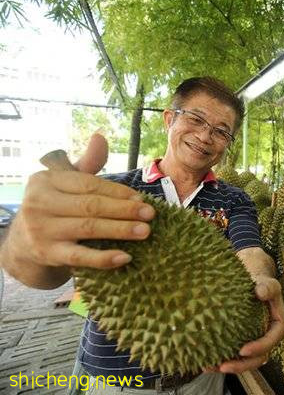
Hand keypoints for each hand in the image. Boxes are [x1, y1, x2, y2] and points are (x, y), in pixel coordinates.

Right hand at [0, 133, 155, 288]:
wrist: (22, 244)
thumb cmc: (54, 207)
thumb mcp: (65, 183)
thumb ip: (87, 163)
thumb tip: (100, 137)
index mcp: (46, 181)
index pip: (88, 185)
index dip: (118, 192)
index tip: (141, 198)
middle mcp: (40, 203)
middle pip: (91, 206)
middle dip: (124, 210)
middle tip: (150, 214)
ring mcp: (42, 230)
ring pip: (89, 228)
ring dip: (120, 230)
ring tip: (145, 231)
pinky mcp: (48, 254)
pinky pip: (80, 257)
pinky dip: (104, 258)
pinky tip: (125, 257)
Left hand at [217, 275, 283, 373]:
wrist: (254, 286)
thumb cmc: (261, 284)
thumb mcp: (268, 283)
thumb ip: (268, 287)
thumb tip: (260, 292)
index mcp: (277, 326)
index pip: (271, 340)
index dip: (259, 348)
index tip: (242, 350)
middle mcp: (267, 338)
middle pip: (258, 358)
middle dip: (242, 366)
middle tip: (224, 366)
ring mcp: (255, 342)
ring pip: (245, 361)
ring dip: (229, 367)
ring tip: (210, 367)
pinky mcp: (242, 342)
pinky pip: (234, 355)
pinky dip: (221, 359)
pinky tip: (205, 361)